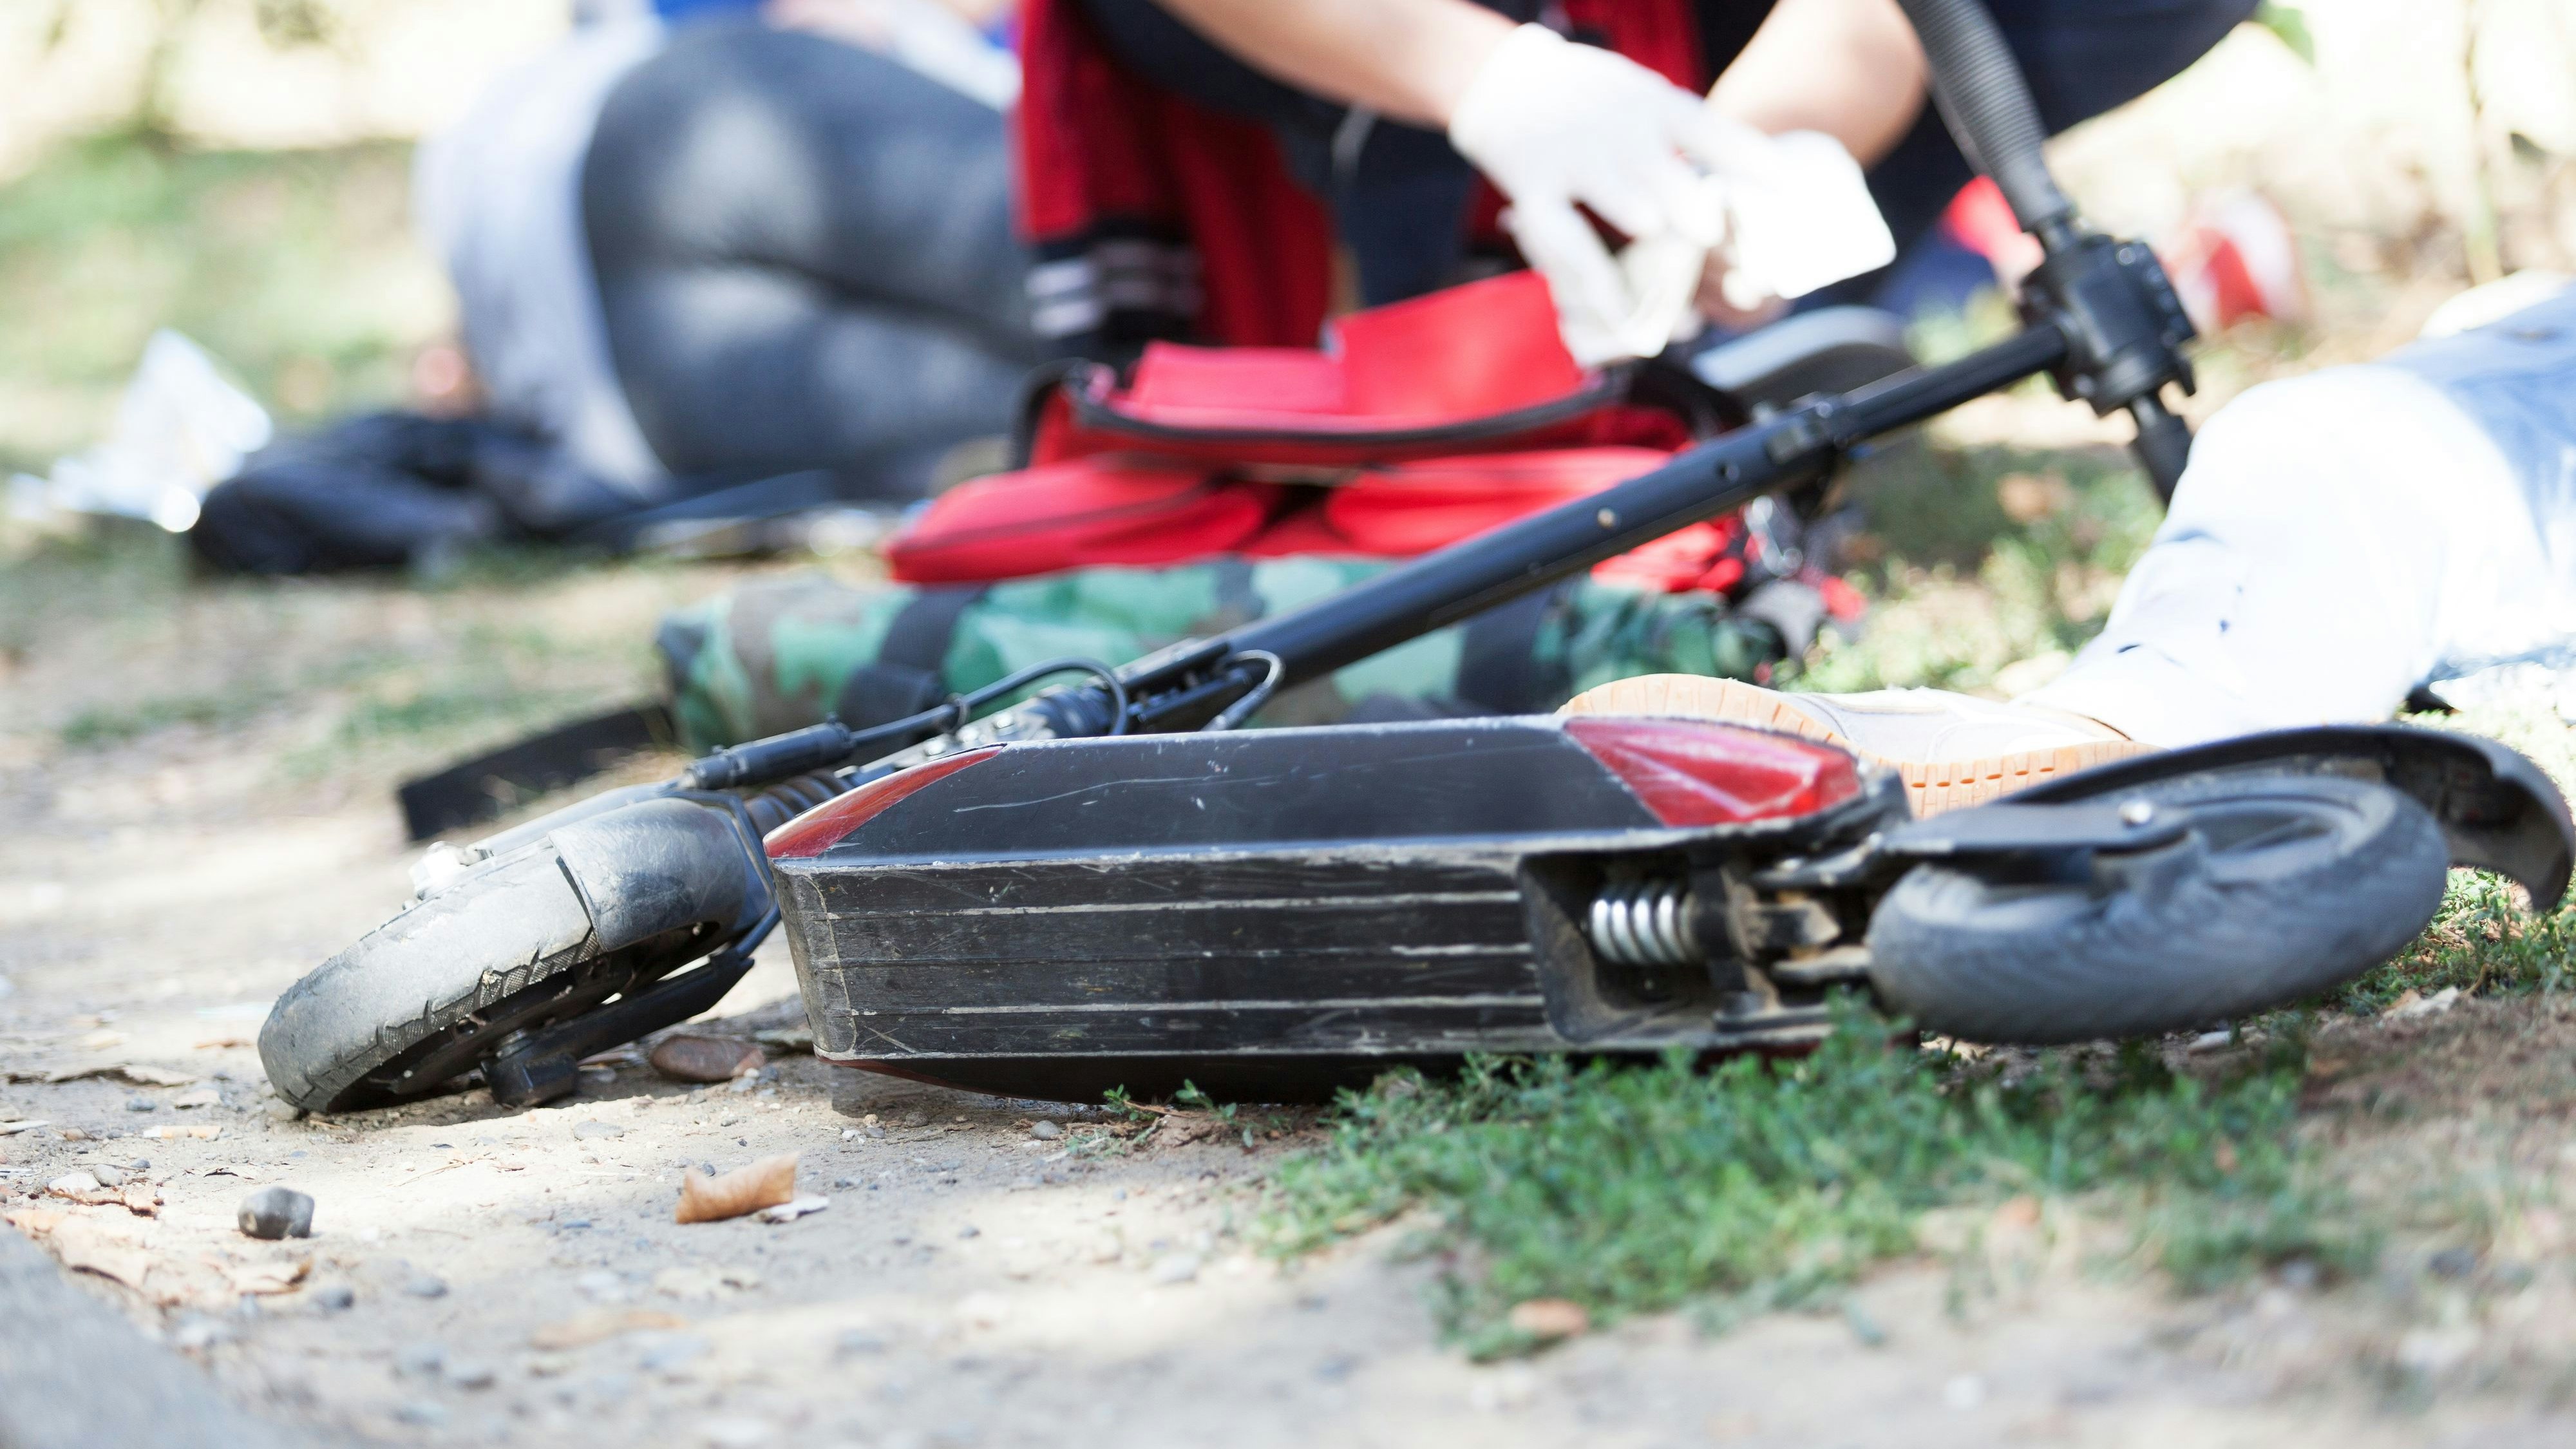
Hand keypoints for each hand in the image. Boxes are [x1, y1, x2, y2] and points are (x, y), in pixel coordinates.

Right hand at [1447, 24, 1741, 364]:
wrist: (1509, 84)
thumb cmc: (1595, 104)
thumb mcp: (1647, 102)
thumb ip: (1688, 145)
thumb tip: (1752, 198)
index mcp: (1653, 106)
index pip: (1706, 128)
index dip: (1746, 158)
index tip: (1783, 187)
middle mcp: (1615, 128)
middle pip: (1661, 168)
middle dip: (1688, 206)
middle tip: (1712, 237)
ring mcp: (1573, 158)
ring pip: (1617, 199)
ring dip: (1649, 239)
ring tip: (1674, 273)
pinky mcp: (1534, 193)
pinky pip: (1565, 243)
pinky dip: (1594, 284)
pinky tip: (1621, 317)